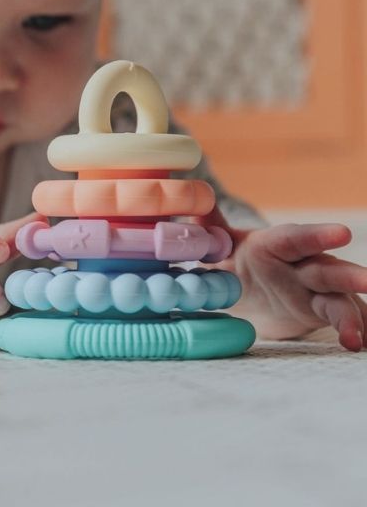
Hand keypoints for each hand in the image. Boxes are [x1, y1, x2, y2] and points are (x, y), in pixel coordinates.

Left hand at [199, 208, 366, 350]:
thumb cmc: (235, 258)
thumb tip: (194, 201)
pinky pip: (339, 320)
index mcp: (274, 245)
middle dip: (348, 275)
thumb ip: (210, 226)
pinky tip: (359, 343)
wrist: (244, 288)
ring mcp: (314, 289)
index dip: (317, 235)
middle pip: (327, 269)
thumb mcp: (220, 245)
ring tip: (358, 336)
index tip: (342, 233)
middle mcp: (300, 265)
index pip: (295, 238)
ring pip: (339, 299)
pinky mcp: (320, 312)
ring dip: (353, 314)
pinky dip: (352, 330)